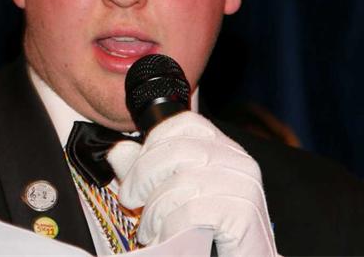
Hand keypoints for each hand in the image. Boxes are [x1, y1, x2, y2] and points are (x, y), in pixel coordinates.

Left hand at [107, 112, 277, 256]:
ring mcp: (244, 187)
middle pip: (177, 149)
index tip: (136, 173)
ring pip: (181, 182)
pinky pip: (192, 211)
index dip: (152, 143)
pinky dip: (170, 228)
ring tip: (150, 230)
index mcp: (225, 151)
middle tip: (132, 202)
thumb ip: (147, 173)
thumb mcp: (170, 199)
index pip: (185, 123)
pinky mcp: (243, 214)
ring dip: (154, 211)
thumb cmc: (207, 238)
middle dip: (143, 177)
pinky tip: (165, 239)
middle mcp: (239, 162)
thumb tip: (118, 150)